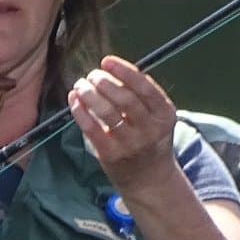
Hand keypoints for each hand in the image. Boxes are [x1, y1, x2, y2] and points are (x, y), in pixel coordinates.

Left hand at [68, 55, 179, 190]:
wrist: (149, 179)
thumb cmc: (149, 138)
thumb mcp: (156, 117)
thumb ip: (139, 95)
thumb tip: (109, 68)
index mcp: (165, 114)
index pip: (145, 87)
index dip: (124, 71)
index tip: (107, 61)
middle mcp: (150, 129)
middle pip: (125, 98)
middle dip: (104, 82)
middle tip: (92, 75)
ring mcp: (131, 144)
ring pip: (107, 112)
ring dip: (90, 94)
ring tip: (81, 85)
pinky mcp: (111, 155)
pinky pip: (92, 129)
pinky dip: (80, 111)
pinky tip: (74, 100)